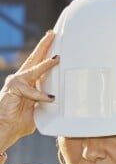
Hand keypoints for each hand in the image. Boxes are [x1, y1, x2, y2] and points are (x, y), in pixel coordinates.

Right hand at [0, 31, 57, 150]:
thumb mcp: (40, 110)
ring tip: (57, 58)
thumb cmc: (20, 122)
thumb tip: (62, 101)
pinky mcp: (13, 88)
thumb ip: (48, 103)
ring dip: (46, 63)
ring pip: (34, 69)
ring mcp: (17, 82)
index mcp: (29, 82)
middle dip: (44, 45)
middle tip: (53, 34)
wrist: (5, 129)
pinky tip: (51, 98)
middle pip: (35, 58)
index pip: (40, 65)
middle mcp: (22, 79)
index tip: (56, 42)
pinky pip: (31, 90)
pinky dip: (41, 94)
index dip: (47, 54)